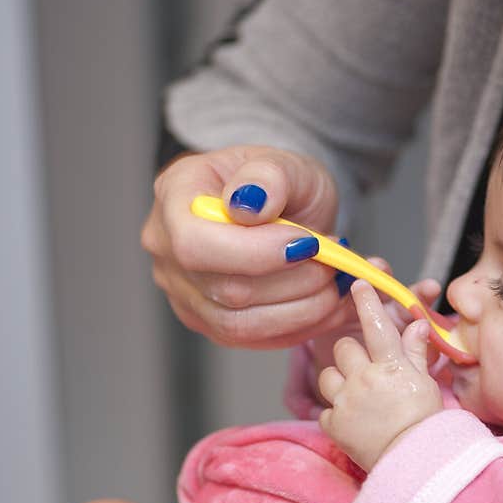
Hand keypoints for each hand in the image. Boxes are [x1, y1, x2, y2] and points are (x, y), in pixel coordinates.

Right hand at [141, 145, 349, 348]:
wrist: (286, 209)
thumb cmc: (280, 183)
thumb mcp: (285, 162)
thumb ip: (269, 175)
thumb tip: (249, 202)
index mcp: (174, 196)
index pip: (196, 244)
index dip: (256, 253)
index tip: (308, 243)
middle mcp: (167, 250)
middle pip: (224, 290)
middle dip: (293, 281)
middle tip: (335, 260)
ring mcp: (185, 293)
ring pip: (240, 324)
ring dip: (302, 309)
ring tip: (336, 282)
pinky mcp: (211, 323)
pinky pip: (254, 340)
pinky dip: (301, 327)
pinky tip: (330, 306)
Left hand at [318, 280, 442, 471]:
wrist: (414, 464)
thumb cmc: (425, 423)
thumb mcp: (426, 383)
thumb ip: (416, 351)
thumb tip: (417, 323)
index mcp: (391, 366)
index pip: (376, 325)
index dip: (367, 301)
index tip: (358, 282)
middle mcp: (365, 379)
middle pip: (344, 348)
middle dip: (352, 354)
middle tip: (366, 368)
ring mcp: (346, 402)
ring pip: (328, 375)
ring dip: (340, 381)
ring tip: (358, 395)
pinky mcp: (333, 424)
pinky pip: (325, 408)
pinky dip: (337, 411)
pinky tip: (354, 419)